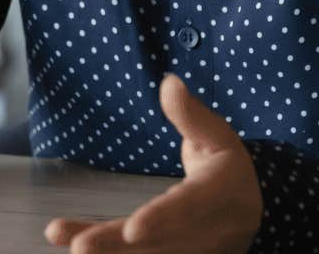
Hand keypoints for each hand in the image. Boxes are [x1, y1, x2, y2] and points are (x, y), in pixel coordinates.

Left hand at [45, 75, 263, 252]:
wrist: (249, 211)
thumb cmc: (226, 168)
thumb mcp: (217, 136)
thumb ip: (191, 114)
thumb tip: (169, 82)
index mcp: (220, 195)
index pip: (189, 209)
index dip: (161, 219)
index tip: (132, 229)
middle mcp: (208, 232)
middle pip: (160, 243)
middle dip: (117, 245)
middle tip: (81, 246)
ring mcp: (194, 253)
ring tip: (69, 242)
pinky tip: (77, 244)